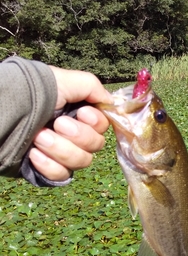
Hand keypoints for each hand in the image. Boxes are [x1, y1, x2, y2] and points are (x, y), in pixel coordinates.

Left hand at [29, 66, 112, 181]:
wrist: (2, 112)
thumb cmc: (30, 92)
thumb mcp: (62, 80)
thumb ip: (92, 87)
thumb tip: (109, 101)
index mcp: (79, 114)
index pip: (103, 126)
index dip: (95, 123)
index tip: (81, 113)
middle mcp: (73, 134)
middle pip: (96, 145)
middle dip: (77, 135)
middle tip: (56, 124)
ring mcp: (61, 153)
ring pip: (81, 161)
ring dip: (60, 148)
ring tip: (39, 137)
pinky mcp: (48, 170)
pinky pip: (61, 175)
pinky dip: (48, 165)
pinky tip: (33, 154)